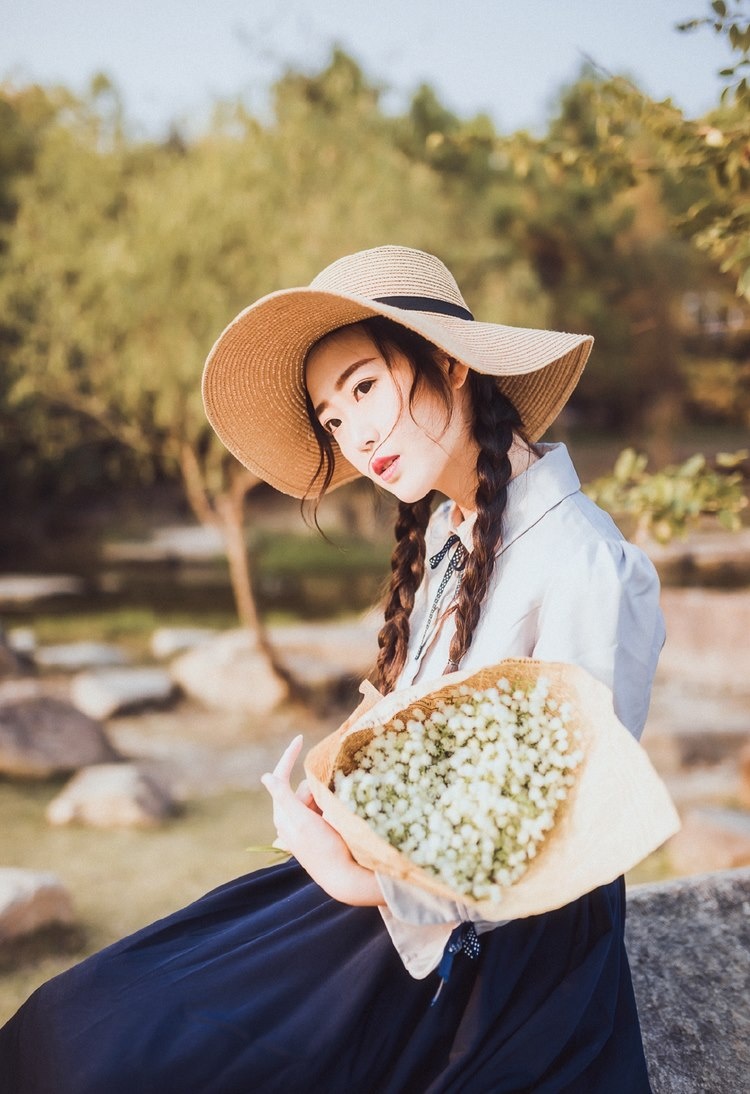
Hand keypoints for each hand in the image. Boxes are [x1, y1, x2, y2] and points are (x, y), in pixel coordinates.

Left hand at [261, 736, 383, 907]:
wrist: (343, 877)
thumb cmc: (322, 848)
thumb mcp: (301, 821)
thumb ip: (284, 798)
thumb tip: (266, 776)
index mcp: (282, 815)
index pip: (281, 778)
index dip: (289, 757)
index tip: (299, 738)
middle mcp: (291, 820)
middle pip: (303, 788)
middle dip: (318, 786)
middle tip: (332, 801)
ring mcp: (305, 826)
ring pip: (315, 797)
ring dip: (326, 796)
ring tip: (338, 812)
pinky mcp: (317, 832)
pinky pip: (323, 808)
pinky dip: (331, 805)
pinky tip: (340, 816)